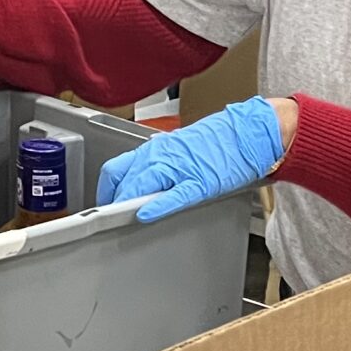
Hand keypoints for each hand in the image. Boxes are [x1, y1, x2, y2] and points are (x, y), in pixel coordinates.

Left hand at [98, 98, 286, 223]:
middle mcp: (162, 155)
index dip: (105, 189)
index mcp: (156, 148)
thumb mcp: (179, 150)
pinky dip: (157, 204)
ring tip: (116, 219)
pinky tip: (145, 214)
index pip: (117, 169)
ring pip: (143, 183)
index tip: (100, 204)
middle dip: (111, 200)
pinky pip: (174, 194)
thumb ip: (157, 165)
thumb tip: (137, 183)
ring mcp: (181, 167)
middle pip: (124, 178)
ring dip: (126, 202)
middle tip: (105, 218)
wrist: (250, 131)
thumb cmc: (219, 141)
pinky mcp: (201, 180)